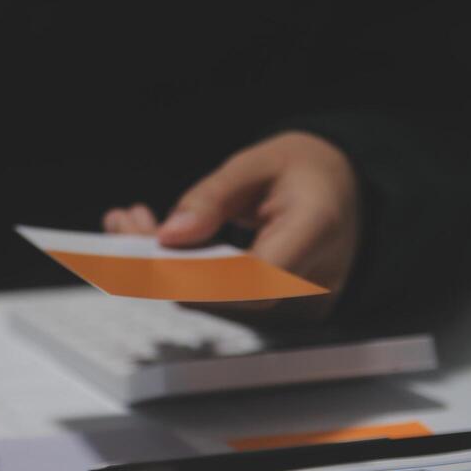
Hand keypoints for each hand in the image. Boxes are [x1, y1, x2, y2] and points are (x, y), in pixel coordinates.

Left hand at [102, 131, 360, 311]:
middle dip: (160, 261)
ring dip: (162, 266)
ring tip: (128, 224)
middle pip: (222, 293)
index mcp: (317, 230)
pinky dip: (180, 272)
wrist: (348, 194)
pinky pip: (217, 299)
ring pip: (212, 299)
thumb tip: (168, 235)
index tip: (148, 248)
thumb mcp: (263, 161)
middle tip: (122, 224)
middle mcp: (308, 280)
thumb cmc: (310, 171)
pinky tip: (149, 242)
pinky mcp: (268, 309)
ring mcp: (290, 304)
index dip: (195, 273)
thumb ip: (214, 197)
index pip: (252, 275)